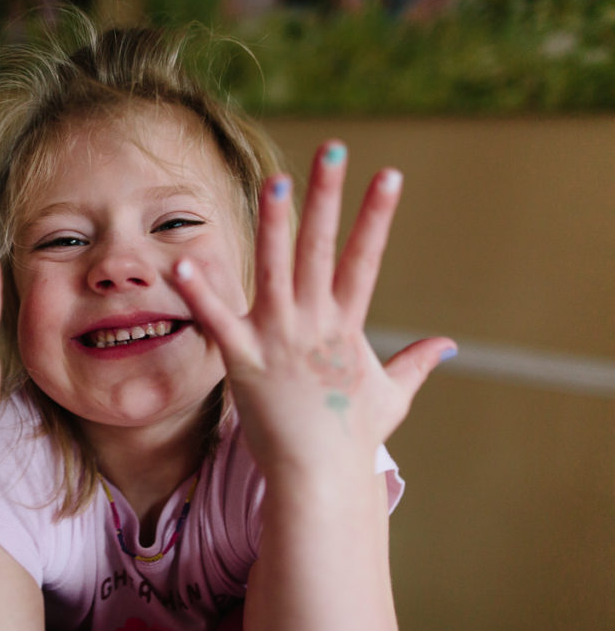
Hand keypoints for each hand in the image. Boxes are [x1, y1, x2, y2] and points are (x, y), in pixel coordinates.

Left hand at [174, 142, 454, 472]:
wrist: (319, 480)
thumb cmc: (350, 439)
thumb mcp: (391, 397)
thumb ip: (416, 364)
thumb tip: (448, 344)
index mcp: (346, 327)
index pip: (367, 260)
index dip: (377, 216)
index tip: (389, 174)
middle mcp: (315, 324)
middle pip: (323, 250)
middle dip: (328, 198)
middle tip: (332, 149)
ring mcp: (279, 340)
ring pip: (275, 270)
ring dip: (274, 224)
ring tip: (274, 180)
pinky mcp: (244, 360)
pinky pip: (219, 319)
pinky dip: (201, 291)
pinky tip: (183, 259)